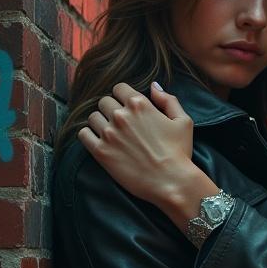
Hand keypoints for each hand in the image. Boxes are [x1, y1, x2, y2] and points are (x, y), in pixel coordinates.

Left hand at [77, 81, 205, 217]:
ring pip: (93, 117)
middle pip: (104, 102)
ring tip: (111, 135)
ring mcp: (109, 133)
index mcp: (139, 104)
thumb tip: (153, 86)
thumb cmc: (179, 152)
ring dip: (100, 123)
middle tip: (121, 124)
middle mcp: (121, 115)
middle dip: (111, 110)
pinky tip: (99, 142)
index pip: (119, 88)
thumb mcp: (183, 121)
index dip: (123, 97)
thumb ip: (168, 99)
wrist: (171, 181)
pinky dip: (89, 136)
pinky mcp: (100, 151)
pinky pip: (83, 134)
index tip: (127, 108)